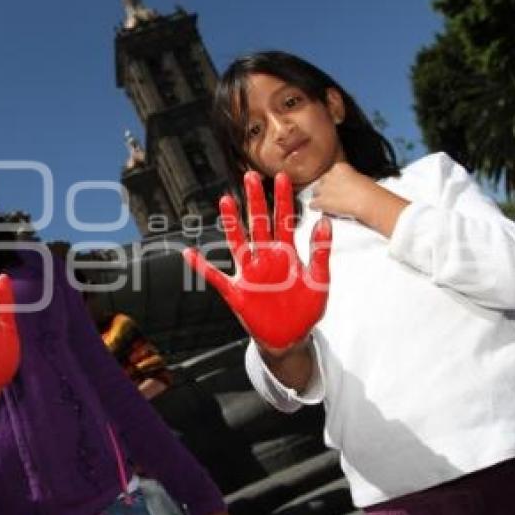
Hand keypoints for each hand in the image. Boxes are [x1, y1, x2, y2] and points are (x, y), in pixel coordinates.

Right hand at [183, 171, 330, 349]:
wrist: (291, 337)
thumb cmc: (305, 309)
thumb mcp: (319, 280)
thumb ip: (320, 251)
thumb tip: (324, 222)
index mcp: (286, 254)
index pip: (284, 220)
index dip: (282, 199)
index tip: (281, 177)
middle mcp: (266, 258)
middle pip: (259, 224)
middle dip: (255, 201)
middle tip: (251, 177)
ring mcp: (250, 273)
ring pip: (238, 242)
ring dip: (232, 223)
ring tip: (226, 201)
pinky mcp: (238, 292)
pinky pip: (216, 277)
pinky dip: (203, 267)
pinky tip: (191, 254)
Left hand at [308, 161, 377, 218]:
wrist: (368, 202)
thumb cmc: (369, 192)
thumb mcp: (358, 178)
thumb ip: (346, 179)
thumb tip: (344, 185)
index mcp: (339, 167)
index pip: (329, 173)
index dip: (332, 182)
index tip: (336, 186)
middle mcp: (329, 176)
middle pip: (321, 182)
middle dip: (326, 189)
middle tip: (334, 197)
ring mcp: (324, 189)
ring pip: (315, 192)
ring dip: (320, 197)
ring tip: (331, 204)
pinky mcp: (321, 202)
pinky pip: (312, 204)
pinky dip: (317, 208)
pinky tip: (325, 210)